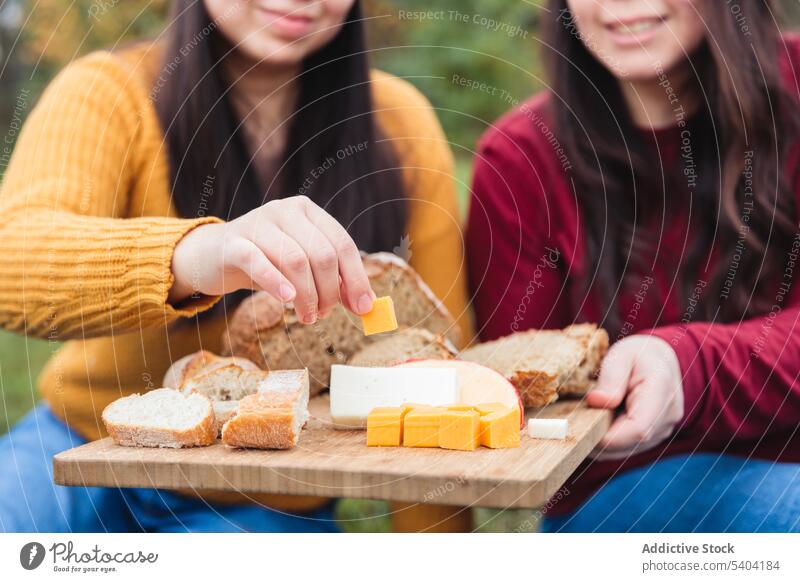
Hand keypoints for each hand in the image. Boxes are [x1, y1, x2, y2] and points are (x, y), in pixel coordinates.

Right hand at [169, 195, 374, 323]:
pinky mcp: (234, 242)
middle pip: (322, 254)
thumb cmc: (265, 262)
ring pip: (296, 261)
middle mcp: (285, 210)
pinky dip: (277, 283)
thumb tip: (366, 306)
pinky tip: (287, 300)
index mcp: (308, 211)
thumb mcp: (301, 267)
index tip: (363, 307)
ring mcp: (258, 222)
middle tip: (323, 314)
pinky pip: (260, 262)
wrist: (212, 256)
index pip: (342, 244)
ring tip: (307, 316)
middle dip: (329, 292)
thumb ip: (332, 281)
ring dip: (307, 296)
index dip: (356, 278)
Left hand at [586, 335, 683, 460]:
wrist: (660, 360)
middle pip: (631, 442)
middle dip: (601, 438)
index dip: (609, 436)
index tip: (584, 428)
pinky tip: (601, 422)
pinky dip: (611, 441)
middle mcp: (668, 414)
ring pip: (629, 449)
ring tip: (591, 417)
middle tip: (577, 422)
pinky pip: (629, 448)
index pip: (639, 428)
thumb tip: (598, 401)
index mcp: (661, 390)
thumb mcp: (620, 355)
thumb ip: (611, 378)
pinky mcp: (656, 436)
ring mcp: (664, 428)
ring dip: (605, 440)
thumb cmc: (637, 355)